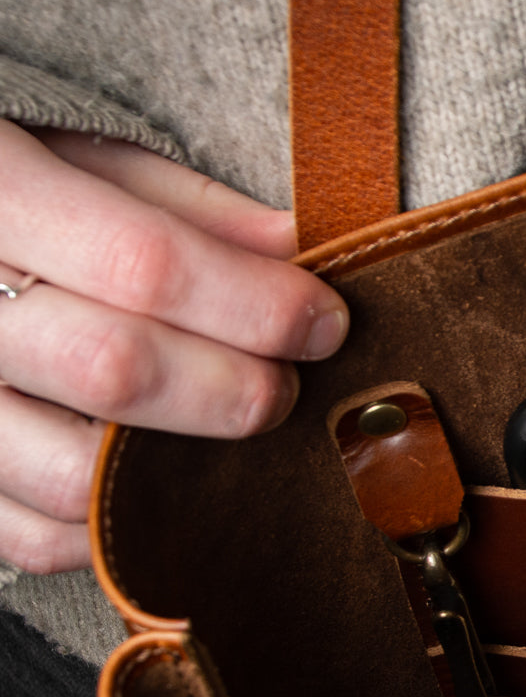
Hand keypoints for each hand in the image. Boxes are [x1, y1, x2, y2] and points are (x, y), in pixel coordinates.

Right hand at [0, 121, 347, 572]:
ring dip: (184, 470)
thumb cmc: (10, 188)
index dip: (256, 303)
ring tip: (230, 436)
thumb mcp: (82, 161)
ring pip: (74, 475)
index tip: (324, 322)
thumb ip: (187, 208)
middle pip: (115, 370)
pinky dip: (116, 527)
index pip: (144, 264)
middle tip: (288, 387)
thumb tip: (298, 251)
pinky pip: (35, 536)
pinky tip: (163, 483)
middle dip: (235, 389)